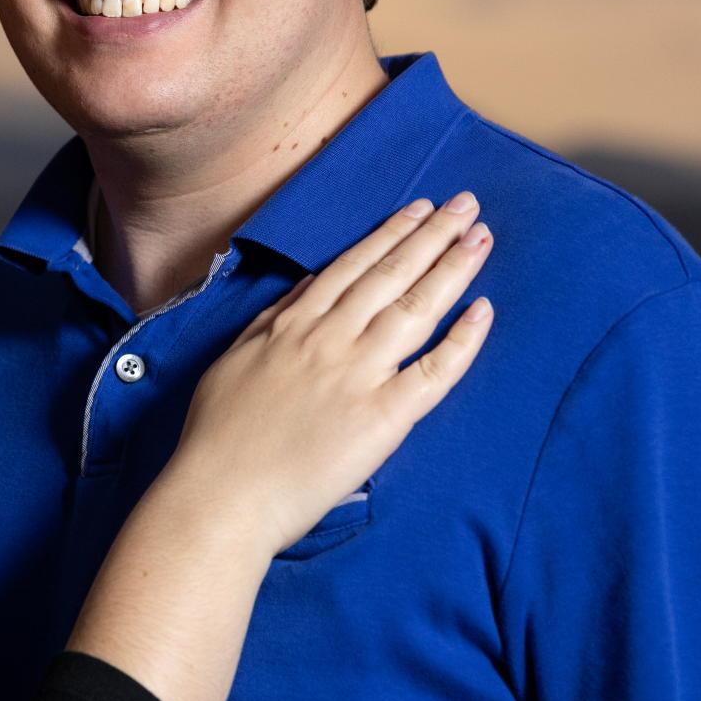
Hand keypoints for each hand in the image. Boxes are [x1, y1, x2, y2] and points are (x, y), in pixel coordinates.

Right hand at [170, 193, 493, 557]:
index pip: (352, 267)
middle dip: (433, 235)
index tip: (419, 210)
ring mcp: (358, 375)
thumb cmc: (216, 438)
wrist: (221, 497)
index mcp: (292, 325)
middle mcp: (330, 340)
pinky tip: (484, 311)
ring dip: (452, 268)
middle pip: (391, 275)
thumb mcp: (233, 360)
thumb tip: (307, 286)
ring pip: (416, 308)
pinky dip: (463, 340)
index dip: (391, 234)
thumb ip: (272, 320)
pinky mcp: (383, 417)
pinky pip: (434, 371)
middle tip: (467, 204)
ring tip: (480, 238)